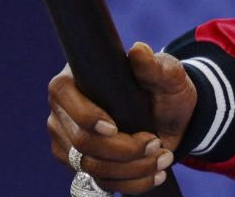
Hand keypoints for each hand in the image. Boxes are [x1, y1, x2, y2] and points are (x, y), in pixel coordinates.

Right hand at [47, 42, 197, 193]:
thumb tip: (138, 50)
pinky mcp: (79, 164)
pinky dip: (131, 182)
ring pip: (90, 167)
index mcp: (76, 79)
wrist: (170, 117)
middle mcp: (63, 111)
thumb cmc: (164, 89)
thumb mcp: (168, 75)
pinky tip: (155, 175)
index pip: (64, 99)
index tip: (115, 128)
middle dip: (123, 149)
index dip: (87, 117)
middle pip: (80, 142)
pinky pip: (99, 182)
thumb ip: (155, 65)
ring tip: (163, 158)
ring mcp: (67, 140)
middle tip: (156, 144)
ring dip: (132, 168)